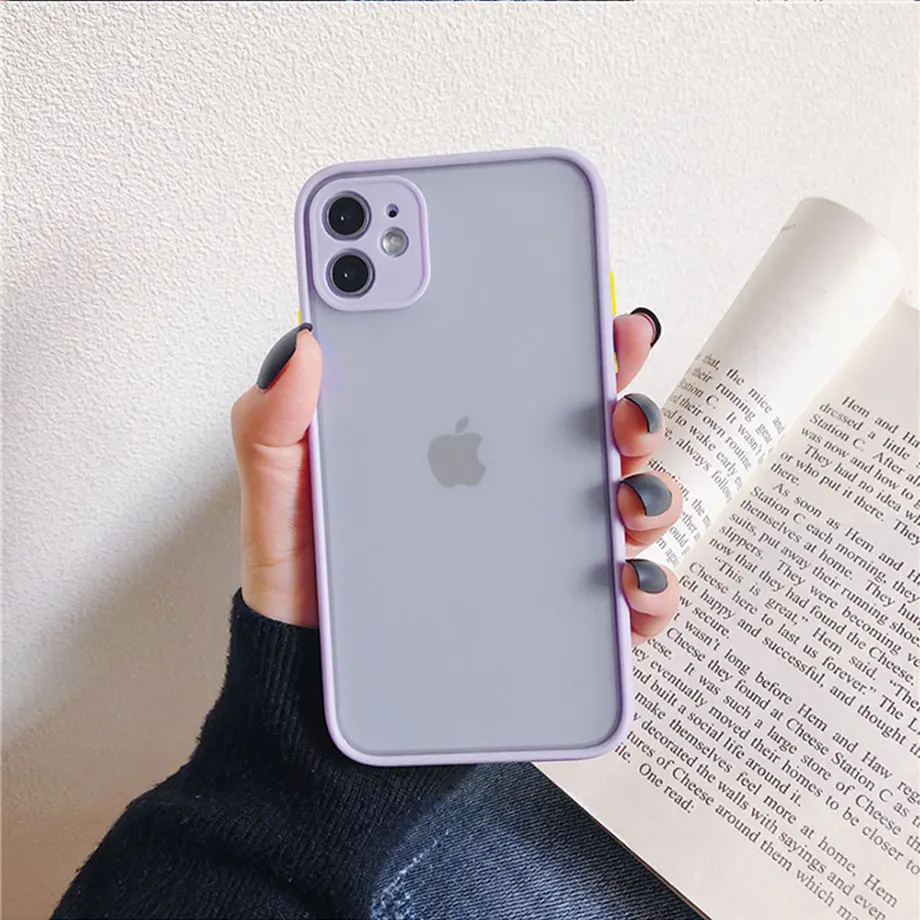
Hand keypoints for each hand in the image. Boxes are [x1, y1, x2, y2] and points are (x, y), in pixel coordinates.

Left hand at [231, 310, 680, 643]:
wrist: (312, 687)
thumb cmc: (304, 582)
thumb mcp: (279, 494)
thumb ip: (274, 423)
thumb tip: (302, 346)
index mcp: (453, 441)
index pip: (523, 376)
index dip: (572, 337)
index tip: (601, 314)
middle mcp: (506, 489)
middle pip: (592, 436)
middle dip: (629, 409)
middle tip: (621, 409)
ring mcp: (534, 552)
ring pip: (621, 506)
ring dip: (647, 490)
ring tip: (629, 494)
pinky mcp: (549, 617)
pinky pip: (617, 604)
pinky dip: (645, 591)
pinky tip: (630, 584)